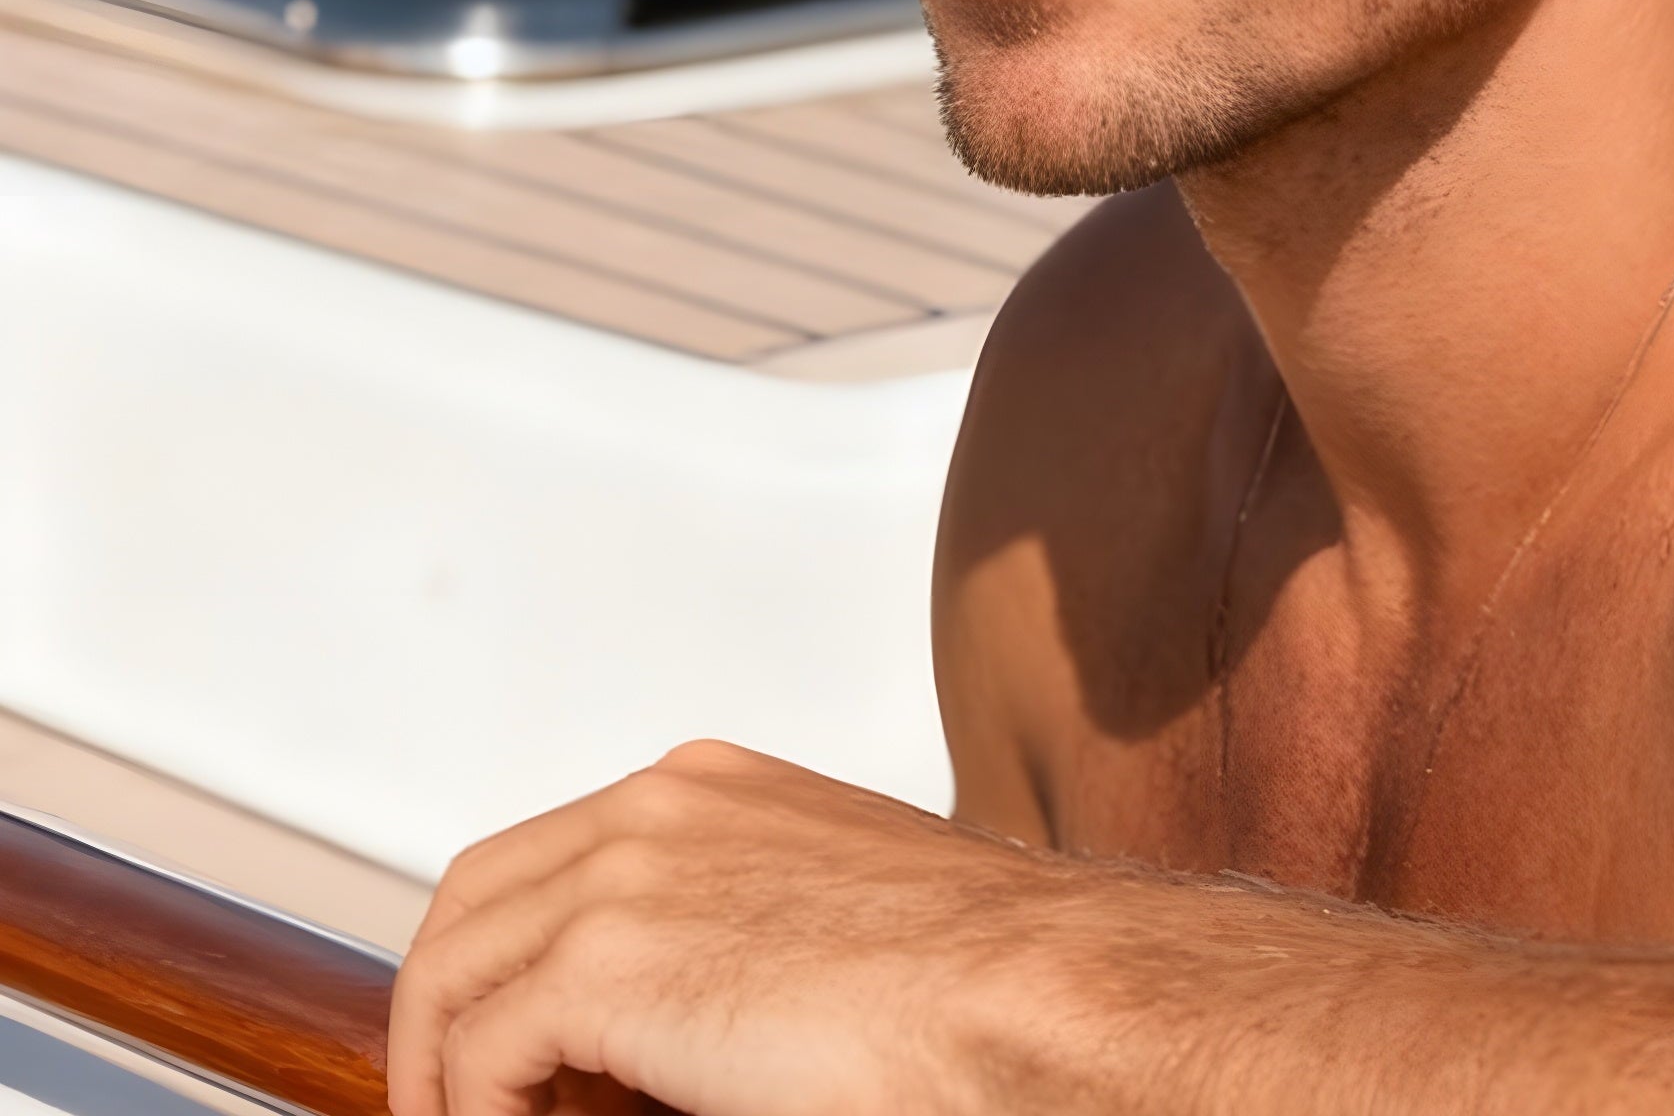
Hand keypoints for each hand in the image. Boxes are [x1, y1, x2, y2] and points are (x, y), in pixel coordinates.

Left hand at [386, 740, 1055, 1115]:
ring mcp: (628, 872)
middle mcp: (659, 806)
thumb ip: (728, 941)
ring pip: (454, 971)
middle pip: (476, 899)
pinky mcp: (609, 961)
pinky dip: (474, 1112)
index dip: (509, 959)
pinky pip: (480, 1053)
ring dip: (449, 1071)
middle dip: (448, 1006)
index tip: (509, 1053)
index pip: (550, 857)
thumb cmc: (967, 985)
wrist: (1027, 997)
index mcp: (712, 789)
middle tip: (464, 1100)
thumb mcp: (826, 923)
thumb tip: (661, 1034)